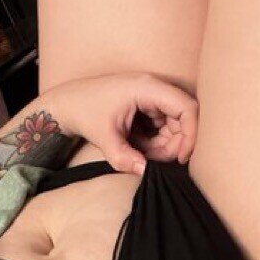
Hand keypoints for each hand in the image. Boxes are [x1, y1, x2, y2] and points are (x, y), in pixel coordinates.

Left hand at [43, 73, 199, 174]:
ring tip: (139, 153)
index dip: (191, 134)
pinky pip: (162, 127)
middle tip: (152, 160)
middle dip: (173, 145)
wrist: (67, 103)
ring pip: (173, 126)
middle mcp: (154, 89)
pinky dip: (154, 142)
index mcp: (148, 88)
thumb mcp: (104, 137)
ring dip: (162, 145)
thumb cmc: (84, 111)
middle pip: (183, 119)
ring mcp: (152, 97)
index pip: (187, 108)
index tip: (181, 157)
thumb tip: (144, 171)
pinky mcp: (147, 106)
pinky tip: (137, 146)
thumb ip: (124, 157)